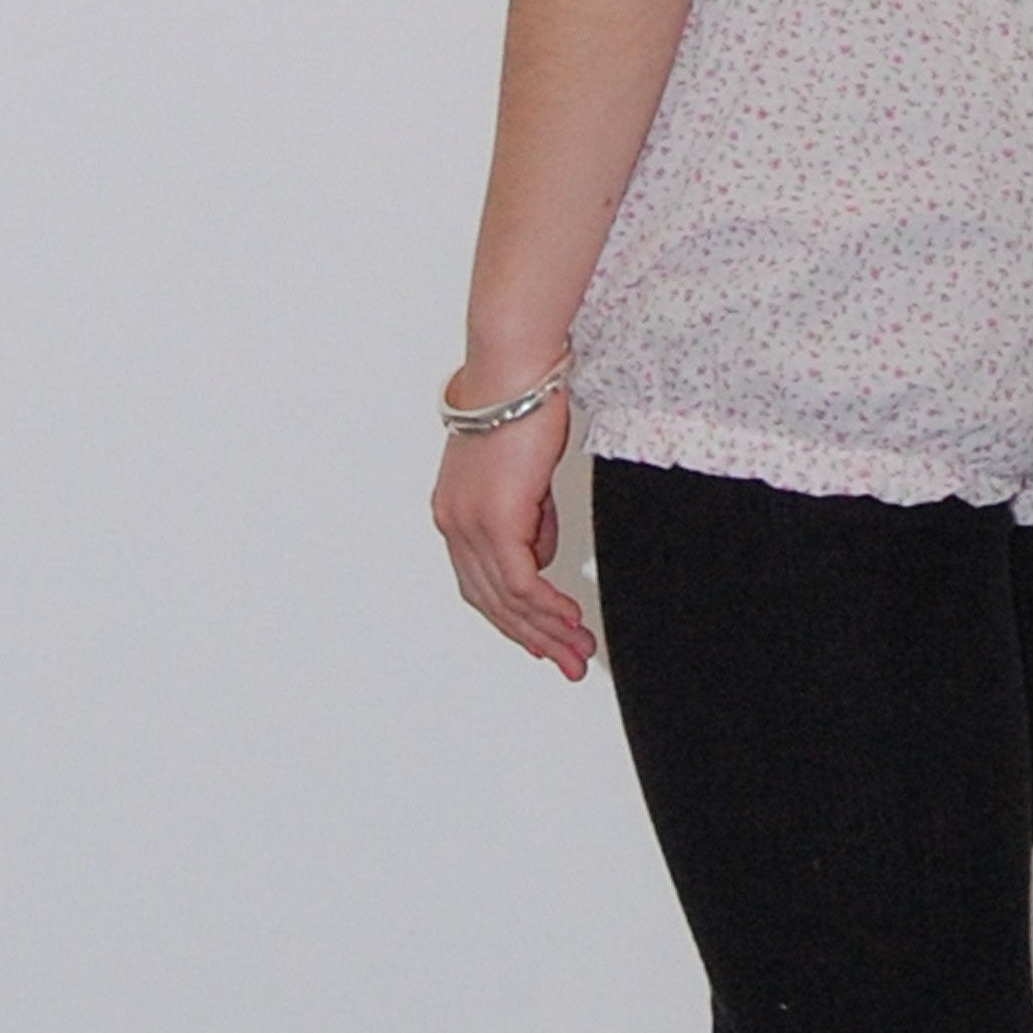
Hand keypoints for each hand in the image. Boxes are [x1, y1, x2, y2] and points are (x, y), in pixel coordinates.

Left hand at [431, 388, 595, 679]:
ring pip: (507, 599)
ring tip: (578, 651)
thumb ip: (529, 515)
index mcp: (455, 512)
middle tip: (567, 662)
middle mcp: (454, 523)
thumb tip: (541, 551)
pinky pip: (521, 580)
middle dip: (532, 638)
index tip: (542, 641)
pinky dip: (546, 607)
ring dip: (546, 630)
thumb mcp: (524, 472)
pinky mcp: (494, 519)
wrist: (513, 370)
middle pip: (490, 602)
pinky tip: (570, 620)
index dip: (513, 619)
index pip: (480, 584)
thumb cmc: (521, 403)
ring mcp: (470, 524)